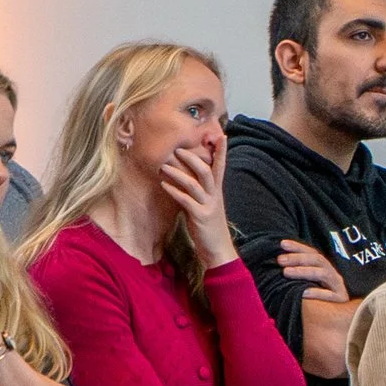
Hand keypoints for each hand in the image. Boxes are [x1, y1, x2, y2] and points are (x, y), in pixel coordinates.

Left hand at [160, 144, 236, 268]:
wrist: (219, 250)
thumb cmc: (210, 227)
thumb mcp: (208, 205)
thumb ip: (200, 191)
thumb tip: (186, 177)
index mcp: (217, 191)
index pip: (221, 167)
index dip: (221, 151)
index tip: (222, 135)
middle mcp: (214, 196)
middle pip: (206, 171)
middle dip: (192, 158)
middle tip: (177, 148)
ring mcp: (208, 206)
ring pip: (194, 184)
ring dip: (178, 173)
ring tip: (163, 166)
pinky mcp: (200, 217)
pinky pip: (186, 201)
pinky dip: (174, 192)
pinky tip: (163, 185)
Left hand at [275, 240, 350, 303]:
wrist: (340, 322)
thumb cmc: (318, 303)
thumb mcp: (309, 286)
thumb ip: (298, 276)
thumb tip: (278, 264)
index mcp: (326, 270)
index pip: (313, 253)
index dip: (298, 247)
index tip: (282, 244)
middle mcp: (333, 276)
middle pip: (318, 260)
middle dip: (297, 258)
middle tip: (280, 260)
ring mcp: (338, 288)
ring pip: (323, 274)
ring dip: (303, 271)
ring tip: (286, 272)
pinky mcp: (340, 301)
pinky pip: (329, 296)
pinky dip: (315, 293)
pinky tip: (302, 293)